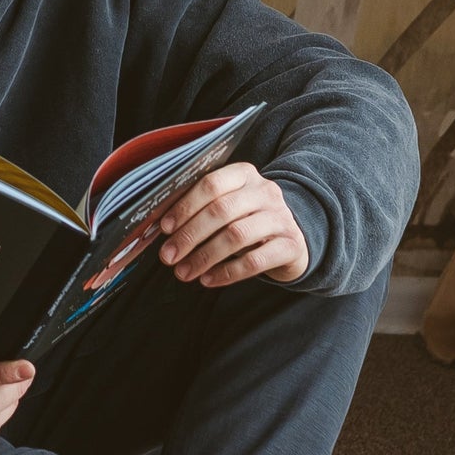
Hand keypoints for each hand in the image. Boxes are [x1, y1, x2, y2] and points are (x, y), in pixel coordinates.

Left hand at [158, 162, 308, 285]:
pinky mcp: (291, 245)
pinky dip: (227, 272)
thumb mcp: (229, 206)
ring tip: (183, 272)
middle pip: (221, 210)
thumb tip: (162, 226)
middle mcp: (265, 191)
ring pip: (236, 236)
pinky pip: (254, 261)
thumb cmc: (248, 220)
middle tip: (168, 256)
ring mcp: (281, 218)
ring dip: (204, 256)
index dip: (185, 206)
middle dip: (189, 235)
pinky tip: (208, 279)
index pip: (211, 184)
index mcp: (244, 174)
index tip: (165, 227)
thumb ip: (201, 209)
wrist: (292, 238)